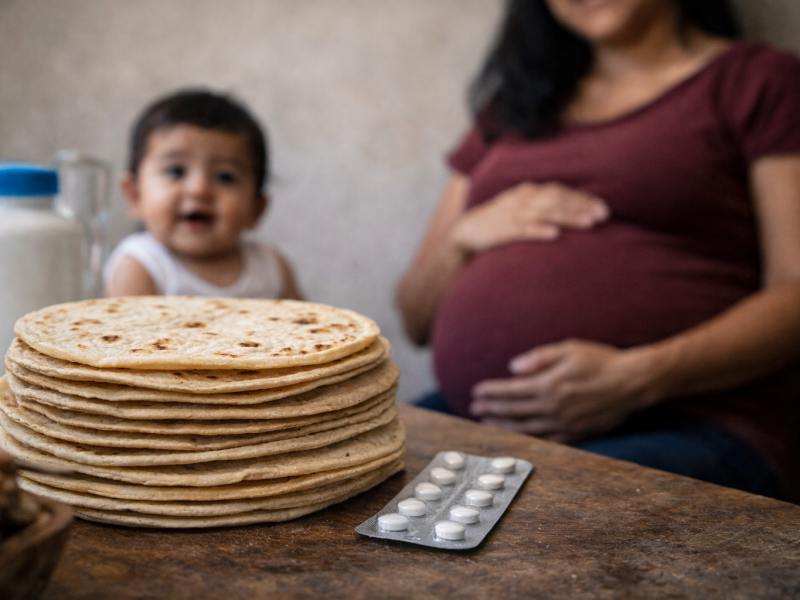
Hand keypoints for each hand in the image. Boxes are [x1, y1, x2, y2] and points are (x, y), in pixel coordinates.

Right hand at [449, 182, 608, 253]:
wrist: (466, 233)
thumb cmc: (499, 223)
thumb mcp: (521, 210)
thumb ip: (543, 208)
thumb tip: (572, 214)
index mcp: (528, 192)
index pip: (559, 191)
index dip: (582, 198)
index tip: (603, 208)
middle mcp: (523, 199)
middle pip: (556, 199)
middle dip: (581, 206)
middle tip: (603, 215)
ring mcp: (512, 214)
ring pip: (545, 212)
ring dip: (568, 217)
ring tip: (588, 223)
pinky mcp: (502, 230)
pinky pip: (523, 229)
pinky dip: (539, 231)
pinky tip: (554, 235)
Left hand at [469, 340, 662, 442]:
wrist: (634, 383)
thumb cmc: (601, 361)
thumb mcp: (569, 349)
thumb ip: (538, 358)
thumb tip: (513, 368)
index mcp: (549, 385)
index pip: (511, 391)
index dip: (491, 392)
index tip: (476, 391)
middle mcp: (553, 408)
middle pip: (513, 411)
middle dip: (491, 408)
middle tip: (474, 408)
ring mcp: (564, 424)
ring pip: (525, 428)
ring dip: (503, 426)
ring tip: (487, 422)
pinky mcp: (576, 434)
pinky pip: (545, 440)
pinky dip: (527, 438)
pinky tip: (517, 435)